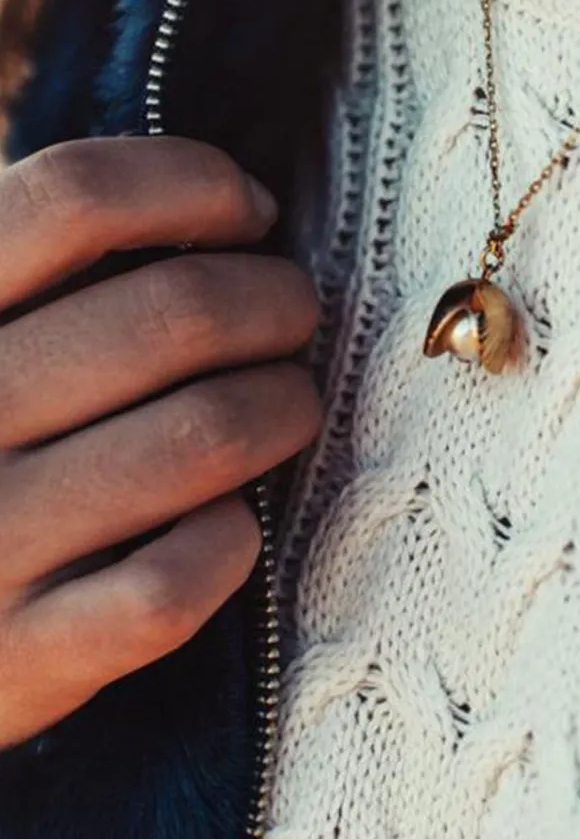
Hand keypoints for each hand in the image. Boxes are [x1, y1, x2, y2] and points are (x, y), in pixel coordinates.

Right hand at [0, 137, 321, 747]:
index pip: (76, 195)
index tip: (252, 214)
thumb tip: (201, 191)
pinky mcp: (22, 654)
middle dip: (277, 300)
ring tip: (288, 405)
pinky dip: (230, 542)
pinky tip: (228, 524)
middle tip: (294, 317)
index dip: (195, 184)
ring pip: (207, 434)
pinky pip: (175, 581)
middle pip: (178, 309)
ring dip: (284, 407)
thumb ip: (47, 264)